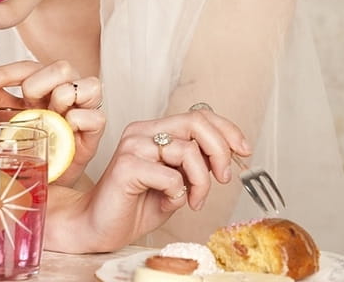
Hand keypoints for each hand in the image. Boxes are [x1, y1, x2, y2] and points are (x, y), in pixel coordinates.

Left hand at [0, 60, 104, 186]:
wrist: (49, 177)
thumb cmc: (34, 143)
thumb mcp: (10, 120)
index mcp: (45, 84)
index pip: (28, 67)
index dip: (5, 72)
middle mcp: (67, 89)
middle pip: (61, 67)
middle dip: (37, 85)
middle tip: (26, 104)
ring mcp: (85, 107)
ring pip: (85, 85)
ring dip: (61, 101)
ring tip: (49, 120)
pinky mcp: (96, 128)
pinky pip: (95, 117)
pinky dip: (77, 122)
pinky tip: (64, 132)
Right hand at [77, 108, 250, 250]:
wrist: (100, 227)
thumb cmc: (137, 205)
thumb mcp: (178, 181)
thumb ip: (196, 164)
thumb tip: (226, 155)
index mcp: (153, 130)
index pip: (197, 115)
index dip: (227, 130)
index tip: (244, 150)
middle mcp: (142, 132)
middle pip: (195, 123)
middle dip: (220, 150)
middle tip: (222, 178)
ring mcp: (132, 146)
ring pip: (187, 151)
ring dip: (201, 183)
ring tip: (193, 201)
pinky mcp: (126, 166)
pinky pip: (170, 176)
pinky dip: (178, 194)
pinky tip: (167, 203)